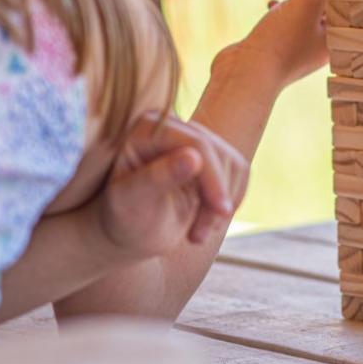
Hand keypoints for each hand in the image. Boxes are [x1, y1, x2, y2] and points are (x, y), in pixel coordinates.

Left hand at [93, 111, 249, 259]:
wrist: (131, 232)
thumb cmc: (123, 217)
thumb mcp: (132, 201)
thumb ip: (159, 177)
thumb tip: (193, 157)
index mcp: (149, 126)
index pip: (196, 143)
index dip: (213, 177)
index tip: (222, 211)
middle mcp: (175, 126)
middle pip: (218, 154)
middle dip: (215, 197)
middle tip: (198, 237)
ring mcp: (197, 139)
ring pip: (233, 165)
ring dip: (221, 207)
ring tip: (195, 235)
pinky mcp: (214, 155)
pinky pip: (239, 173)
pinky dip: (229, 203)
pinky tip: (206, 223)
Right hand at [232, 0, 347, 87]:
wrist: (244, 74)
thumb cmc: (281, 41)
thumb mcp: (307, 0)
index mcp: (334, 41)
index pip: (348, 6)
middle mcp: (318, 48)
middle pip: (327, 10)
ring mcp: (297, 51)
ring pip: (305, 16)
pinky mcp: (277, 50)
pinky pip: (285, 25)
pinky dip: (282, 10)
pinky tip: (272, 3)